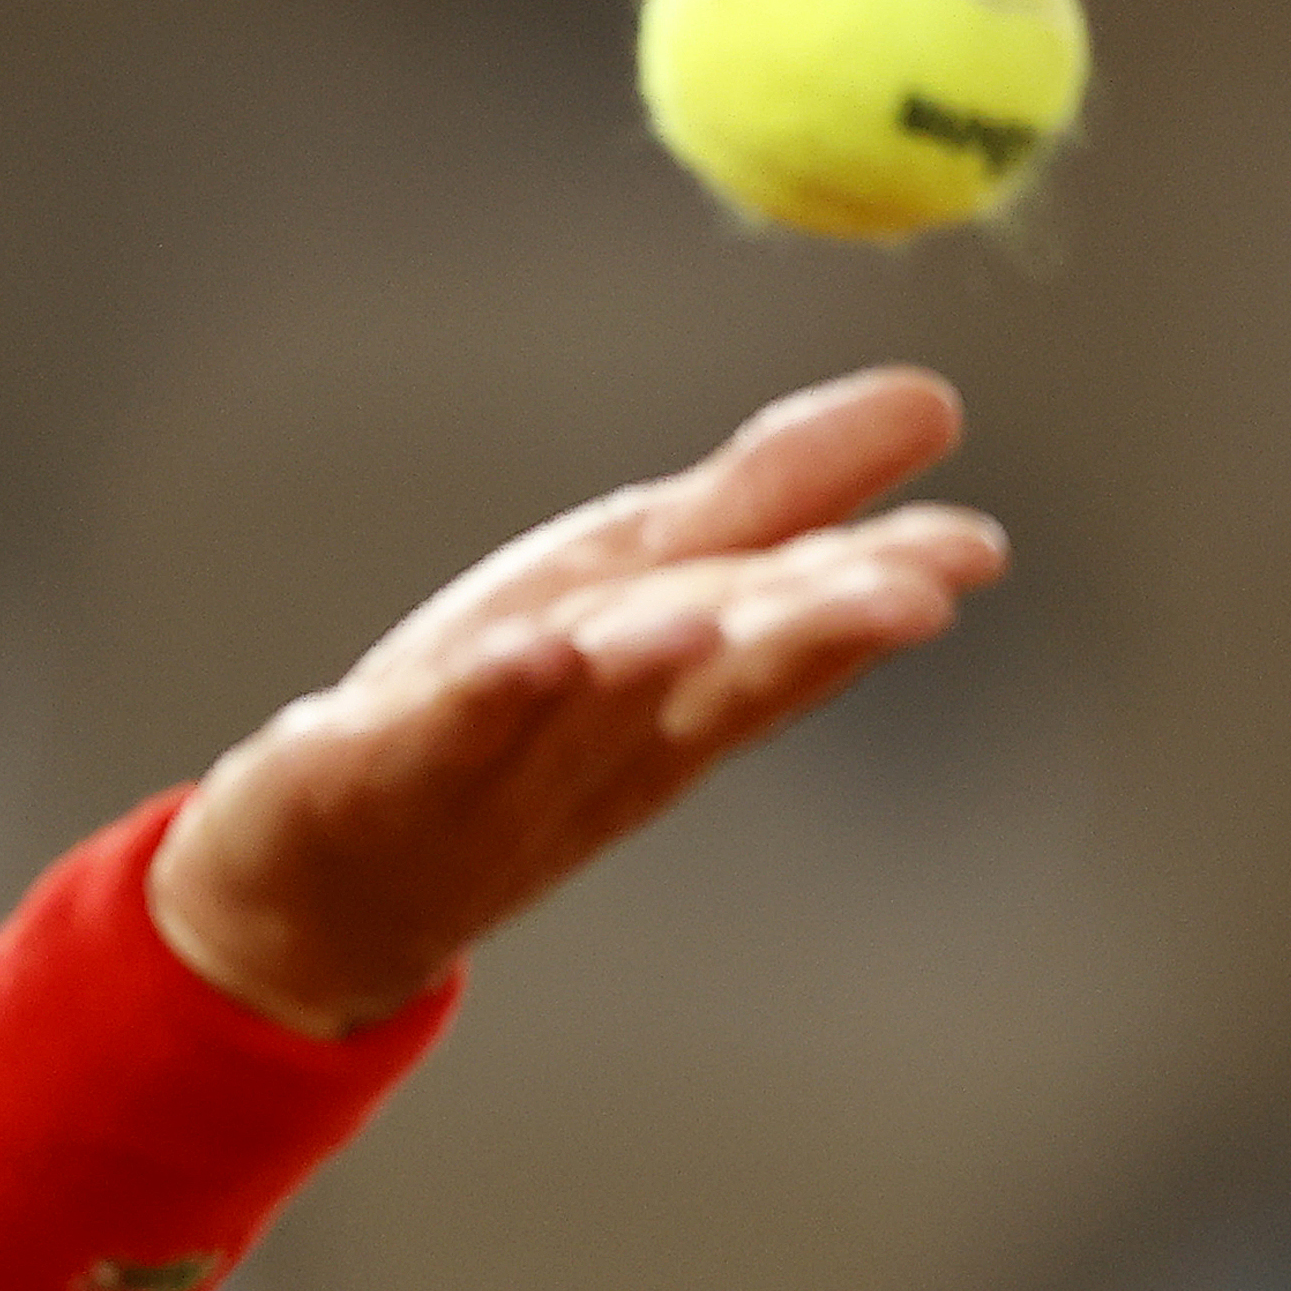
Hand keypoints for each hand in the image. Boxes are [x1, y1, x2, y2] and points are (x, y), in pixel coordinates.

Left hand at [146, 367, 1009, 1035]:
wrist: (315, 885)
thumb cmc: (500, 719)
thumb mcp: (632, 584)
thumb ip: (769, 504)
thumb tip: (937, 404)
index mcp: (672, 698)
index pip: (784, 639)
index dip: (874, 595)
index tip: (974, 551)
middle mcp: (595, 743)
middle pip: (706, 682)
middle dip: (803, 636)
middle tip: (907, 598)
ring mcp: (481, 770)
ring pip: (577, 714)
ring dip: (646, 664)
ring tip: (702, 618)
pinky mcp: (360, 780)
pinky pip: (429, 742)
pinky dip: (480, 701)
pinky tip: (528, 655)